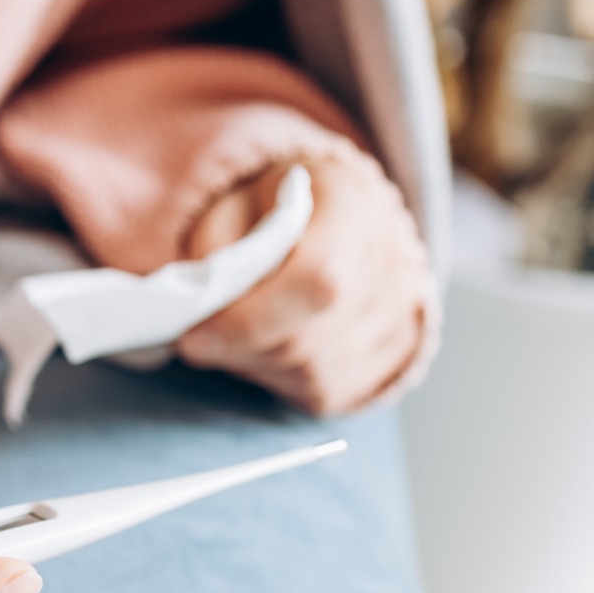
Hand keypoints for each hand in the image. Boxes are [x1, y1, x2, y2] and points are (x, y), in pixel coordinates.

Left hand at [177, 154, 428, 414]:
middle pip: (308, 340)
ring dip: (255, 365)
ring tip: (235, 335)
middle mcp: (393, 262)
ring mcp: (401, 314)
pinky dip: (281, 380)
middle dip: (239, 349)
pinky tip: (267, 347)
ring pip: (312, 375)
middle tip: (199, 339)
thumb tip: (206, 311)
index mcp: (353, 206)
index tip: (193, 337)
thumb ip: (215, 246)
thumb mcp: (232, 200)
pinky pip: (324, 392)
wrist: (336, 214)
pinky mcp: (394, 355)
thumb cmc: (273, 205)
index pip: (315, 281)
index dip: (249, 321)